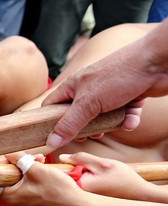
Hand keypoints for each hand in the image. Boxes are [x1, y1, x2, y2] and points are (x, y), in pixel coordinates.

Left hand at [0, 152, 79, 205]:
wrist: (74, 201)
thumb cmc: (55, 188)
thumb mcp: (35, 169)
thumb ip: (19, 159)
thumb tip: (8, 153)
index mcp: (8, 194)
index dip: (2, 162)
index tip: (10, 154)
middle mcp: (12, 196)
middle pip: (7, 173)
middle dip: (18, 161)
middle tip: (30, 155)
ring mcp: (22, 194)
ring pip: (18, 173)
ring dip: (27, 163)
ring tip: (39, 158)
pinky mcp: (30, 192)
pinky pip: (26, 177)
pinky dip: (32, 169)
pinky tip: (41, 163)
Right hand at [43, 21, 167, 147]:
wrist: (158, 63)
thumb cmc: (119, 75)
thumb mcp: (88, 103)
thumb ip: (70, 124)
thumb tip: (51, 142)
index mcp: (73, 86)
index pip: (51, 105)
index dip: (48, 121)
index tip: (51, 137)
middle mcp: (89, 89)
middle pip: (77, 115)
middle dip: (83, 129)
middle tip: (87, 136)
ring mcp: (109, 93)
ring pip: (101, 118)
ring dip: (108, 126)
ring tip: (111, 128)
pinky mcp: (128, 97)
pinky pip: (122, 115)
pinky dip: (127, 120)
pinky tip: (131, 120)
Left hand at [58, 152, 152, 199]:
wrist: (139, 195)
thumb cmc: (123, 179)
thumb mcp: (103, 164)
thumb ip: (81, 159)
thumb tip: (62, 158)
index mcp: (79, 187)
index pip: (60, 173)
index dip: (62, 164)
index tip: (72, 162)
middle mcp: (77, 196)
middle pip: (63, 179)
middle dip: (70, 169)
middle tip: (89, 169)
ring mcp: (81, 199)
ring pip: (70, 182)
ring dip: (77, 174)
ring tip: (96, 176)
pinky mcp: (85, 200)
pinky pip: (76, 187)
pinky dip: (82, 180)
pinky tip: (96, 181)